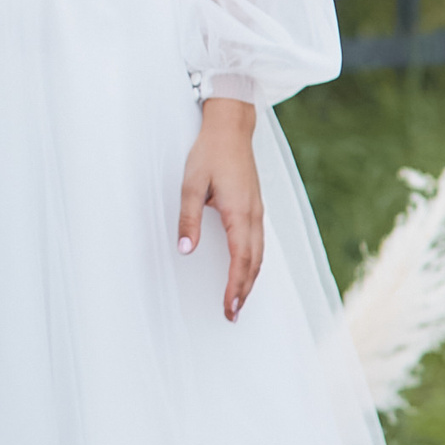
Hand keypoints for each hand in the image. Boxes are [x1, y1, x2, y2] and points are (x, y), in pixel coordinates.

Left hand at [179, 96, 263, 320]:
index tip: (229, 307)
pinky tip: (246, 270)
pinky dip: (253, 263)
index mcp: (239, 214)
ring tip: (238, 300)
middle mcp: (253, 217)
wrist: (231, 128)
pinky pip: (258, 243)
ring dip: (250, 279)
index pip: (240, 260)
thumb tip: (185, 250)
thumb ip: (188, 219)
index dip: (235, 287)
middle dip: (243, 291)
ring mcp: (257, 212)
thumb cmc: (209, 154)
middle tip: (232, 315)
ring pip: (258, 255)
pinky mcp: (254, 207)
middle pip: (253, 263)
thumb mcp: (190, 185)